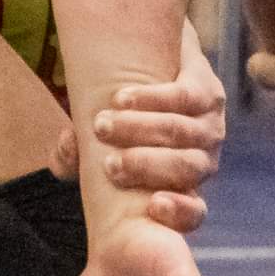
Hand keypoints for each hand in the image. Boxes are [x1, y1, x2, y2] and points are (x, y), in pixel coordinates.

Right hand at [52, 21, 225, 232]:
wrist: (154, 62)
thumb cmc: (120, 121)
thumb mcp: (95, 147)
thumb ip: (73, 157)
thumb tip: (65, 149)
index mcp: (184, 188)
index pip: (193, 213)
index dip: (179, 213)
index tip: (153, 207)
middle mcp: (203, 160)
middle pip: (184, 168)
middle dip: (144, 167)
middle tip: (108, 166)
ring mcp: (209, 125)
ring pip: (179, 132)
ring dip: (139, 130)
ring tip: (101, 125)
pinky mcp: (207, 90)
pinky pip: (182, 97)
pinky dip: (149, 99)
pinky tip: (120, 99)